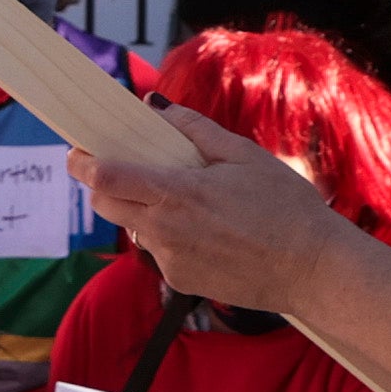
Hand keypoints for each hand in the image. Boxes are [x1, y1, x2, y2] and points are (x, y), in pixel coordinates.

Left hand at [81, 102, 366, 317]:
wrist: (313, 269)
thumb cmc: (286, 208)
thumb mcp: (244, 155)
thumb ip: (194, 130)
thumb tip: (157, 108)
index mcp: (177, 193)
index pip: (106, 178)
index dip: (83, 164)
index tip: (77, 152)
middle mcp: (165, 230)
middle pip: (105, 205)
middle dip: (103, 186)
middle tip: (123, 170)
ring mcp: (170, 260)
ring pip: (134, 229)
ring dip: (142, 212)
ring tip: (182, 201)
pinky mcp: (180, 282)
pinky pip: (159, 253)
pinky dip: (168, 238)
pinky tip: (205, 232)